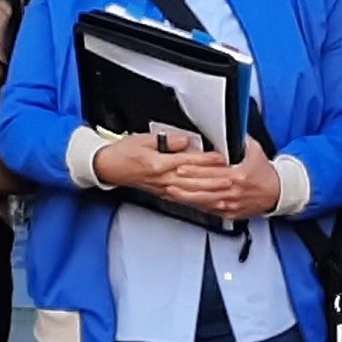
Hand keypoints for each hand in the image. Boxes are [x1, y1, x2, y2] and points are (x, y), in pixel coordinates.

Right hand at [90, 132, 225, 197]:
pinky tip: (209, 203)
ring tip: (225, 193)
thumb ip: (167, 140)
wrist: (109, 167)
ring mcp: (164, 189)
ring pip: (191, 194)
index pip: (188, 161)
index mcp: (159, 164)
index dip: (206, 160)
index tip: (222, 158)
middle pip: (194, 180)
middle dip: (214, 180)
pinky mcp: (164, 194)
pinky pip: (184, 200)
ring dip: (209, 194)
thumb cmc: (124, 153)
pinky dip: (198, 202)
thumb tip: (184, 140)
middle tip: (232, 179)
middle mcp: (163, 179)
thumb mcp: (144, 138)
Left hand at [163, 137, 284, 222]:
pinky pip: (210, 211)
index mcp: (238, 175)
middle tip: (168, 181)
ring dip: (186, 198)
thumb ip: (239, 140)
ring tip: (171, 193)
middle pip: (204, 188)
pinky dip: (196, 206)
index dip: (194, 170)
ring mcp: (231, 205)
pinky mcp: (230, 214)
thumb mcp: (254, 150)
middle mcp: (233, 192)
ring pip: (204, 202)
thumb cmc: (265, 173)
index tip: (180, 167)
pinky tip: (185, 202)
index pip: (211, 172)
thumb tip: (229, 127)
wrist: (277, 193)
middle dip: (184, 185)